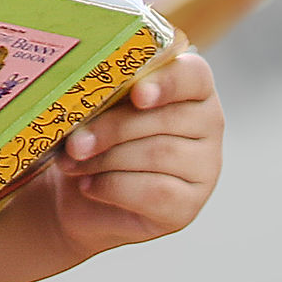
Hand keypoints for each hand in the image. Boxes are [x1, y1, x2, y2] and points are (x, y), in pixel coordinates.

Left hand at [34, 49, 223, 256]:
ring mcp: (204, 168)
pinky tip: (88, 185)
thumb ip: (104, 93)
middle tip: (75, 142)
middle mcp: (208, 125)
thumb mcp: (97, 107)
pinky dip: (112, 187)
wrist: (81, 191)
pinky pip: (154, 192)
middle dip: (111, 129)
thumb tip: (85, 94)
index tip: (137, 95)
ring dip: (106, 159)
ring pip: (158, 155)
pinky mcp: (188, 205)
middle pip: (165, 119)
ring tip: (73, 162)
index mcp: (190, 87)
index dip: (167, 83)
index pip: (194, 76)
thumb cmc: (95, 135)